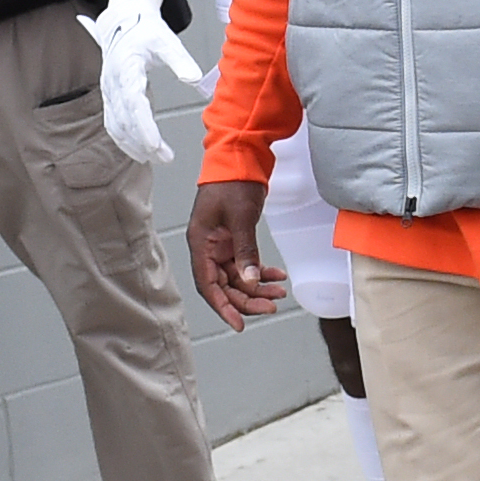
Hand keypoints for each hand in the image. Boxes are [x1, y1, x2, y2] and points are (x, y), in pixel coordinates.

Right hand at [86, 0, 200, 162]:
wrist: (122, 20)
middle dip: (143, 143)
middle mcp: (112, 83)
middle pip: (124, 121)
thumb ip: (180, 60)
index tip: (156, 145)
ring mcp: (108, 91)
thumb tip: (194, 79)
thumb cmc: (145, 29)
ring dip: (133, 145)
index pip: (133, 104)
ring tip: (157, 159)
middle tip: (165, 157)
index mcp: (126, 69)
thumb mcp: (166, 40)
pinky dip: (125, 140)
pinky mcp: (110, 96)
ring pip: (115, 126)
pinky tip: (140, 151)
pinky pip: (113, 123)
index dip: (144, 127)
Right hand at [186, 178, 285, 329]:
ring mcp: (220, 244)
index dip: (222, 307)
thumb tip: (250, 281)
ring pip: (237, 277)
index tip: (239, 324)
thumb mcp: (240, 217)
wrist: (241, 156)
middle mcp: (207, 247)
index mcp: (200, 242)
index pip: (208, 284)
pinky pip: (245, 264)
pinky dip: (260, 271)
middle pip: (224, 285)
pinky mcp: (233, 239)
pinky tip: (276, 275)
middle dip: (247, 299)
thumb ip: (245, 250)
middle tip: (271, 306)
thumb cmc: (233, 182)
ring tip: (279, 292)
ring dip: (257, 286)